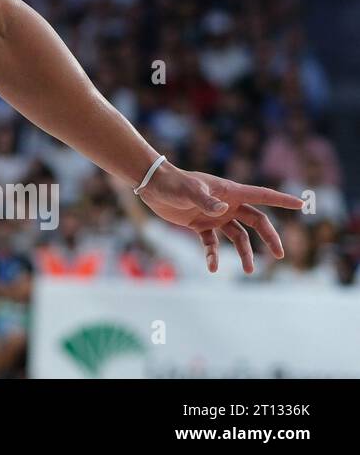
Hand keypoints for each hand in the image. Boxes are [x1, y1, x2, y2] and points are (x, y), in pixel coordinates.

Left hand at [137, 161, 303, 273]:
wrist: (152, 186)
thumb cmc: (173, 183)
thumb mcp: (189, 191)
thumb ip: (206, 201)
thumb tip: (222, 210)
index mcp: (230, 192)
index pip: (262, 196)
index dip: (282, 200)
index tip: (302, 205)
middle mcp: (227, 204)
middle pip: (256, 222)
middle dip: (269, 238)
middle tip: (279, 255)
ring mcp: (215, 215)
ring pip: (238, 236)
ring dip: (244, 253)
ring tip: (250, 271)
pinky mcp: (200, 224)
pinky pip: (212, 243)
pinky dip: (213, 255)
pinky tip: (213, 268)